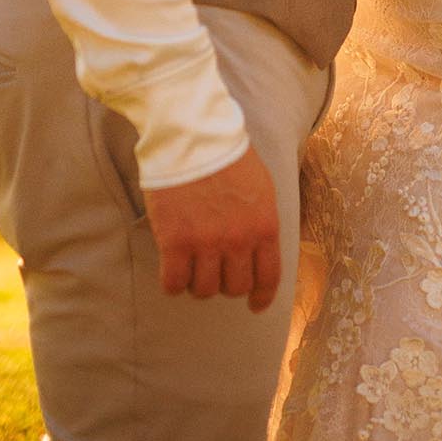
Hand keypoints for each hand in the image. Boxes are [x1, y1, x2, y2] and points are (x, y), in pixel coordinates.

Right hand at [144, 144, 281, 311]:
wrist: (193, 135)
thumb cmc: (227, 155)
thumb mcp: (261, 187)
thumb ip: (262, 221)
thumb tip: (260, 248)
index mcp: (265, 225)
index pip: (269, 276)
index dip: (261, 296)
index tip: (255, 305)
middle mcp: (239, 240)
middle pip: (235, 287)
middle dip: (225, 284)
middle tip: (214, 271)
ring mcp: (207, 243)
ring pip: (205, 290)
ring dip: (198, 284)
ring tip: (191, 266)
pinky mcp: (175, 242)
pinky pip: (174, 283)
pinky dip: (173, 283)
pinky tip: (172, 269)